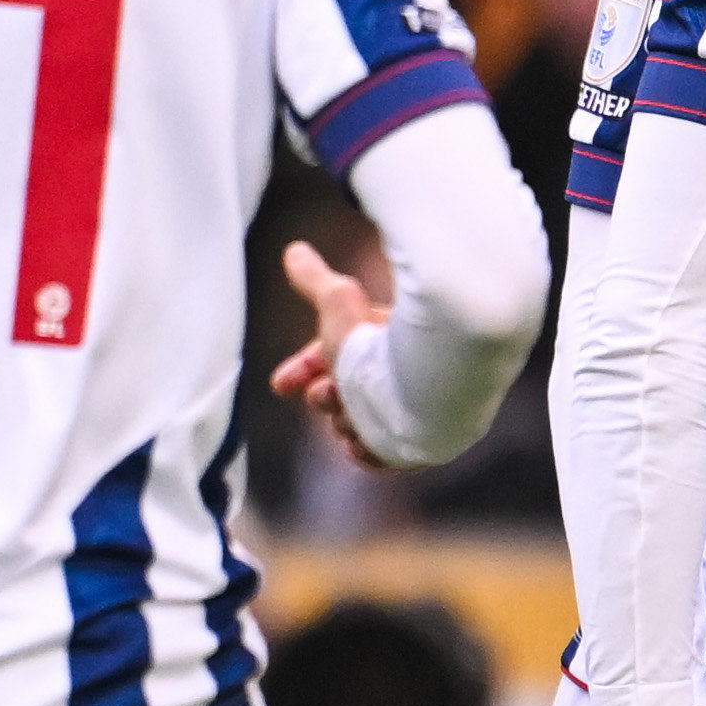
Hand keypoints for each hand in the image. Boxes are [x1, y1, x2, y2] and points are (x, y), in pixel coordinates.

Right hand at [267, 239, 394, 468]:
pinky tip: (355, 441)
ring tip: (345, 407)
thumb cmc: (382, 344)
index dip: (306, 368)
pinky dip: (362, 448)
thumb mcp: (337, 306)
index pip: (340, 358)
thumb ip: (315, 280)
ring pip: (357, 423)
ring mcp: (409, 415)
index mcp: (388, 345)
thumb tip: (296, 250)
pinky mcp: (415, 448)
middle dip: (324, 393)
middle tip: (325, 391)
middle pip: (345, 392)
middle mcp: (402, 379)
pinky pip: (377, 455)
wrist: (424, 388)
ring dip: (342, 417)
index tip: (281, 383)